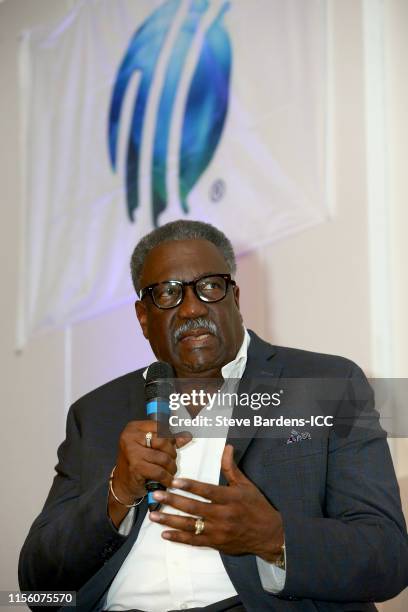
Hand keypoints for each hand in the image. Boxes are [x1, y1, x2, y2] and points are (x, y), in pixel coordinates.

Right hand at [109, 420, 190, 525]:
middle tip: (170, 461)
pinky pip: (159, 472)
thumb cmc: (137, 463)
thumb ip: (168, 440)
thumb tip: (187, 436)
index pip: (160, 427)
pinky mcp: (136, 467)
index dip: (170, 437)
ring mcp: (132, 452)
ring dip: (171, 467)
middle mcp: (131, 437)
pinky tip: (167, 480)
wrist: (122, 485)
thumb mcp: (151, 447)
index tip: (172, 446)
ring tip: (169, 471)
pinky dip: (167, 478)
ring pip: (163, 457)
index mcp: (134, 428)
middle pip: (163, 441)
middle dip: (172, 453)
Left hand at [148, 444, 283, 561]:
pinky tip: (165, 534)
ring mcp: (218, 531)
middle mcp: (223, 515)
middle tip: (157, 495)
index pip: (207, 491)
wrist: (268, 535)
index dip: (190, 486)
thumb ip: (231, 468)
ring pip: (190, 526)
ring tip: (154, 515)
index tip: (175, 481)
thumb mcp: (246, 485)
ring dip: (170, 521)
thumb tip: (226, 448)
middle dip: (173, 501)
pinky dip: (179, 538)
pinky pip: (194, 541)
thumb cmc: (257, 506)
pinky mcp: (216, 543)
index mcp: (230, 498)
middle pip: (194, 508)